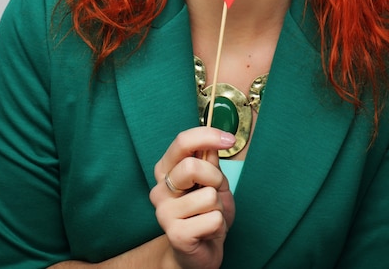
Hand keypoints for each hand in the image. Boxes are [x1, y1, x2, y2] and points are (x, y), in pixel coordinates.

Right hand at [150, 127, 236, 268]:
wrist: (201, 252)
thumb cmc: (206, 212)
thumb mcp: (213, 181)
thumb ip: (211, 161)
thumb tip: (215, 139)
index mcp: (166, 170)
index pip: (182, 142)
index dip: (208, 136)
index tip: (229, 139)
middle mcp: (159, 189)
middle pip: (192, 167)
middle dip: (215, 178)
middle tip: (215, 191)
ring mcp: (164, 213)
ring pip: (208, 196)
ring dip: (218, 206)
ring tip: (209, 216)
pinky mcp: (175, 234)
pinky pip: (213, 219)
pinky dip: (219, 225)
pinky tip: (208, 231)